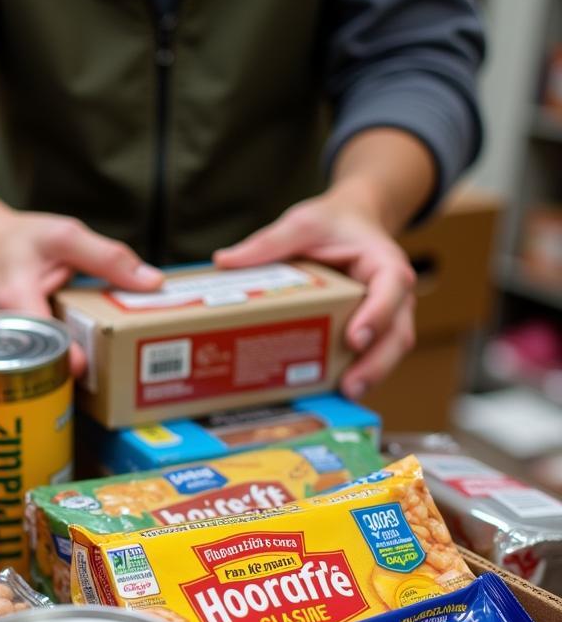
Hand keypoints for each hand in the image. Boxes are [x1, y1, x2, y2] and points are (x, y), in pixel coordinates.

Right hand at [0, 203, 162, 375]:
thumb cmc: (20, 238)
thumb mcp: (66, 235)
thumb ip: (108, 258)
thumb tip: (152, 283)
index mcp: (17, 300)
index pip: (45, 345)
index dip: (71, 360)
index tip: (94, 366)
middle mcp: (3, 329)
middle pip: (43, 365)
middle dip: (74, 369)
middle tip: (104, 367)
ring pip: (36, 369)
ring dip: (63, 369)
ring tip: (92, 363)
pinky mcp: (2, 350)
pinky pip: (31, 364)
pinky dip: (53, 361)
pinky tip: (71, 353)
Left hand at [213, 182, 416, 399]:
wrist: (350, 225)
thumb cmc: (330, 225)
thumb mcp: (301, 224)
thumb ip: (269, 243)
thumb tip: (224, 261)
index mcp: (382, 262)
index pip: (392, 287)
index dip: (378, 314)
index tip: (355, 338)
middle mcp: (392, 294)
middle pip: (397, 332)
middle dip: (376, 363)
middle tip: (349, 387)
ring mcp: (385, 317)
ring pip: (388, 350)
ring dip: (370, 376)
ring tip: (343, 397)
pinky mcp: (369, 333)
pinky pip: (370, 357)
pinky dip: (355, 374)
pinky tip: (330, 392)